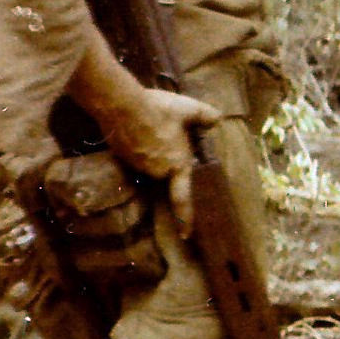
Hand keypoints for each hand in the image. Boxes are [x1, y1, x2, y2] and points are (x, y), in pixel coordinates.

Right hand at [101, 87, 219, 235]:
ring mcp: (137, 165)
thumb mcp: (188, 109)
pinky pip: (137, 156)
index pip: (183, 198)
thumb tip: (218, 119)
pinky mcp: (122, 158)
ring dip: (153, 150)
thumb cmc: (158, 110)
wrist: (121, 105)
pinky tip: (139, 128)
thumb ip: (205, 116)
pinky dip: (140, 145)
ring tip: (152, 126)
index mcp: (177, 165)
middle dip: (167, 157)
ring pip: (150, 163)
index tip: (186, 233)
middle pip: (166, 171)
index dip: (185, 217)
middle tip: (164, 133)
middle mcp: (157, 170)